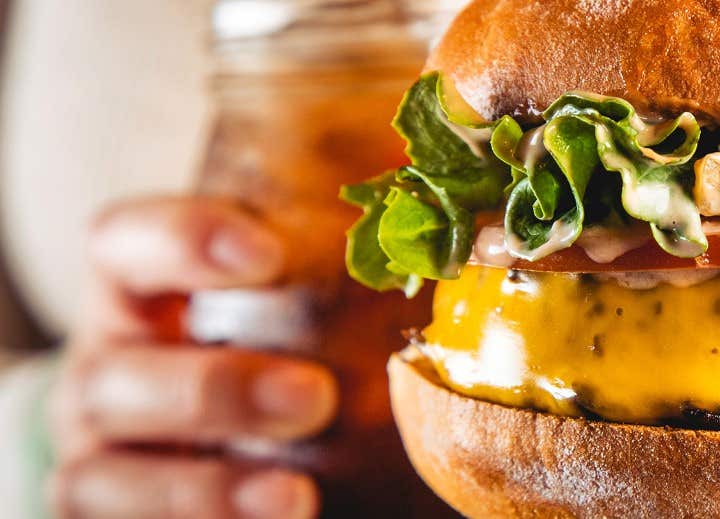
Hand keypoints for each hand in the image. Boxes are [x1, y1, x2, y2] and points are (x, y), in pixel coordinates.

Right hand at [48, 197, 336, 518]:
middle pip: (117, 373)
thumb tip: (460, 204)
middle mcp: (108, 364)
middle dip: (214, 390)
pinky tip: (283, 517)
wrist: (209, 432)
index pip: (127, 243)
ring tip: (296, 494)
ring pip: (108, 471)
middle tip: (313, 398)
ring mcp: (101, 449)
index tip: (266, 250)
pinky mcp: (108, 506)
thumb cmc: (269, 339)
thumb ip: (342, 259)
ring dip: (205, 486)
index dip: (181, 238)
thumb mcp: (290, 295)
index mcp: (143, 288)